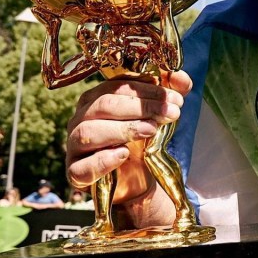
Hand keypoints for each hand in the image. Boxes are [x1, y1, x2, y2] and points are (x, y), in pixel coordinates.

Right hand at [66, 70, 191, 208]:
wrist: (137, 178)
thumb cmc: (140, 141)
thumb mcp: (157, 116)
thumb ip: (168, 96)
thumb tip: (183, 79)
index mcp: (96, 98)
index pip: (117, 86)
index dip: (146, 89)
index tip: (174, 98)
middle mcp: (81, 118)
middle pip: (104, 105)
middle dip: (140, 107)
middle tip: (169, 113)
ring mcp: (75, 146)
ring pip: (88, 132)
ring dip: (123, 129)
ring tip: (151, 130)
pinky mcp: (76, 173)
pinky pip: (81, 168)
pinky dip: (102, 161)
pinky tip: (123, 154)